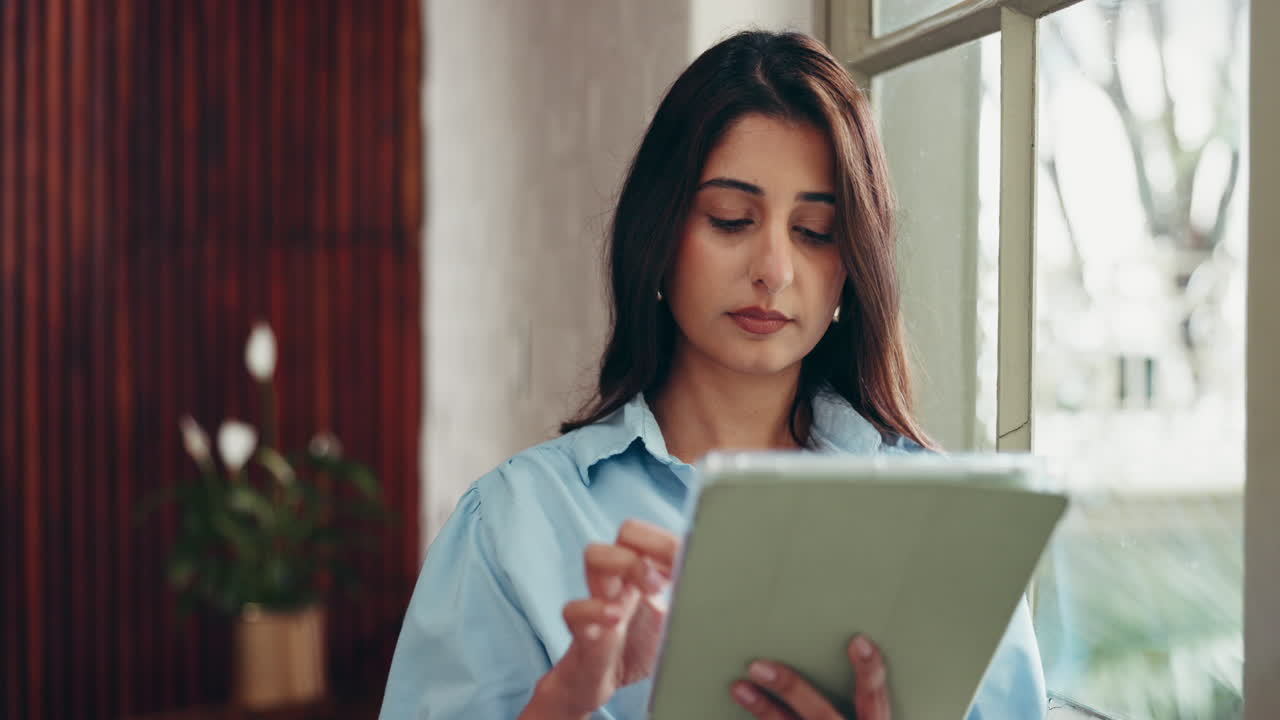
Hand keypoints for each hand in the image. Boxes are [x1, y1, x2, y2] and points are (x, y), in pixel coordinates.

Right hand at [522, 519, 678, 718]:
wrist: (597, 685)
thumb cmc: (635, 650)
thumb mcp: (671, 624)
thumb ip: (687, 605)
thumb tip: (721, 592)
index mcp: (643, 575)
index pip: (655, 534)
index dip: (669, 540)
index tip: (688, 560)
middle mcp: (621, 580)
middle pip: (627, 532)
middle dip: (652, 546)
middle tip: (667, 578)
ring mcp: (600, 602)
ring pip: (595, 555)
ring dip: (627, 565)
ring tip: (650, 593)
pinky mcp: (584, 633)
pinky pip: (573, 610)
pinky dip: (596, 611)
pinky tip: (616, 620)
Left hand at [729, 635, 890, 719]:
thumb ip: (856, 706)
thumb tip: (835, 655)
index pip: (873, 700)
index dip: (869, 672)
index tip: (858, 641)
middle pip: (822, 715)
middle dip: (792, 688)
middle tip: (758, 666)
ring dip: (764, 711)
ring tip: (739, 688)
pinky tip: (729, 716)